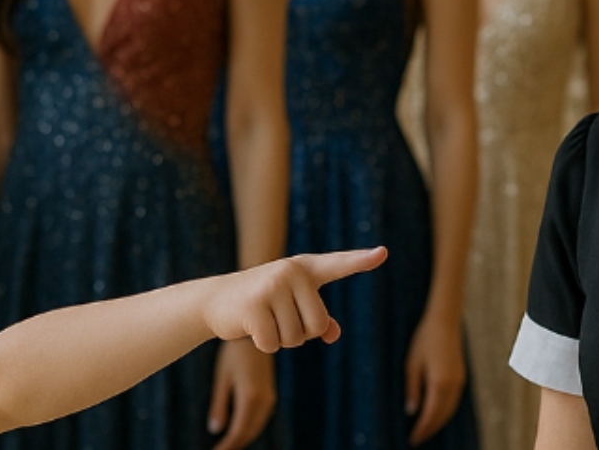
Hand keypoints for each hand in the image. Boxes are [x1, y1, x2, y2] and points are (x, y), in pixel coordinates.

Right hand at [203, 247, 387, 351]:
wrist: (215, 300)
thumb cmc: (262, 304)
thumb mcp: (292, 307)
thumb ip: (317, 317)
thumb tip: (333, 334)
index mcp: (306, 269)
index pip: (339, 265)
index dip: (362, 260)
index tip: (382, 253)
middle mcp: (291, 272)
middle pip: (318, 325)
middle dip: (300, 334)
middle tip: (277, 318)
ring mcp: (272, 285)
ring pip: (296, 338)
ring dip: (280, 340)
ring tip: (263, 320)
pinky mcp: (254, 305)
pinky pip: (273, 344)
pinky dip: (263, 345)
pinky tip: (251, 328)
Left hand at [208, 339, 275, 449]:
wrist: (257, 334)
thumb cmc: (234, 353)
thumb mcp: (222, 377)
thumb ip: (219, 404)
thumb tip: (215, 429)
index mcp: (250, 397)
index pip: (238, 432)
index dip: (227, 446)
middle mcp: (263, 400)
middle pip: (248, 432)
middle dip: (233, 445)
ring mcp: (269, 398)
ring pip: (255, 427)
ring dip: (241, 438)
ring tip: (225, 446)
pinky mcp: (269, 395)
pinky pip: (258, 419)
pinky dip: (247, 429)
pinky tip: (236, 432)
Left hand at [405, 312, 465, 446]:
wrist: (444, 320)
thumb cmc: (425, 339)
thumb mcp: (412, 364)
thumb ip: (413, 389)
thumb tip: (412, 412)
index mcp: (439, 383)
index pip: (430, 415)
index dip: (421, 430)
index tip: (412, 440)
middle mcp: (453, 385)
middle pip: (442, 416)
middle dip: (430, 429)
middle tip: (417, 439)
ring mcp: (459, 381)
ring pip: (450, 410)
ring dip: (438, 422)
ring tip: (425, 430)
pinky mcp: (461, 376)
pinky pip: (454, 401)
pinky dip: (445, 412)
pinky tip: (436, 413)